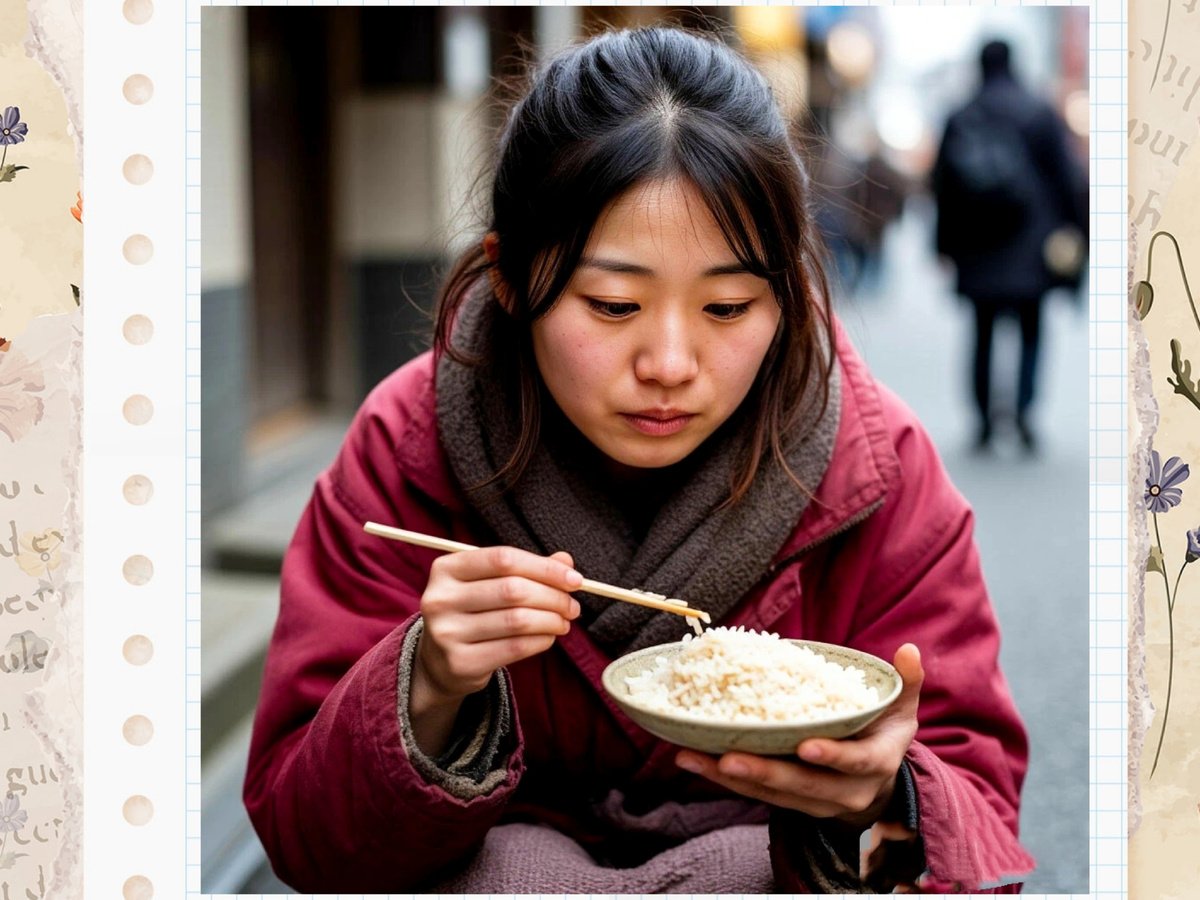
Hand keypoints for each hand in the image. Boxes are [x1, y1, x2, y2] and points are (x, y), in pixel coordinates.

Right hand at [414, 546, 581, 700]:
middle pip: (513, 589)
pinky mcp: (460, 662)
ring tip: (563, 622)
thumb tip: (566, 562)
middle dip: (554, 597)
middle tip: (572, 606)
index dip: (544, 568)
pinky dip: (541, 641)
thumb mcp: (490, 583)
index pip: (503, 559)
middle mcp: (440, 598)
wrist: (438, 661)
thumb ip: (526, 569)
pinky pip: (514, 648)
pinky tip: (548, 637)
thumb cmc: (472, 611)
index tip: (574, 579)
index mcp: (446, 569)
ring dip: (551, 620)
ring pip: (517, 620)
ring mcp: (447, 633)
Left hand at [675, 643, 923, 827]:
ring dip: (729, 778)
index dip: (833, 756)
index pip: (857, 763)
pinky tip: (691, 758)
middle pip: (803, 786)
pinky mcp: (788, 802)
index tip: (805, 745)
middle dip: (765, 773)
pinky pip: (754, 794)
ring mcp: (815, 802)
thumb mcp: (900, 707)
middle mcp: (846, 791)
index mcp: (875, 764)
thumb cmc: (884, 733)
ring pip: (771, 794)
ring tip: (690, 757)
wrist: (877, 783)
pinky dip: (722, 778)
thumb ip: (905, 681)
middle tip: (728, 757)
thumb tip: (908, 651)